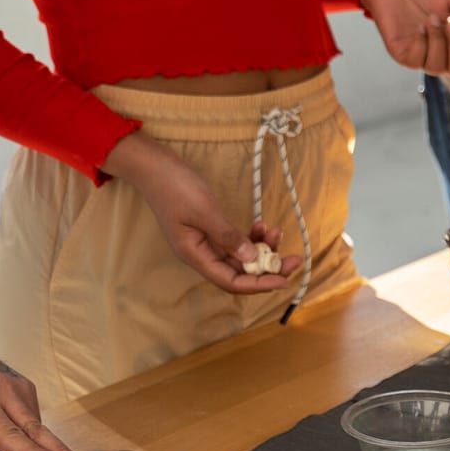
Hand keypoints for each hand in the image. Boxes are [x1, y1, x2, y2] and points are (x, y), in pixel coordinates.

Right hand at [105, 133, 302, 294]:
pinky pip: (236, 241)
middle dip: (269, 267)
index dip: (259, 284)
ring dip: (263, 248)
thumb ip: (227, 236)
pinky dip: (252, 236)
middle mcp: (201, 254)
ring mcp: (206, 242)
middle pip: (240, 272)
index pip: (231, 281)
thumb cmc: (174, 186)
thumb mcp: (204, 210)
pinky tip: (263, 225)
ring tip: (277, 232)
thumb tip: (252, 258)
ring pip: (241, 256)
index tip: (284, 279)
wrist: (153, 165)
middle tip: (296, 259)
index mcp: (195, 255)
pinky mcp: (211, 229)